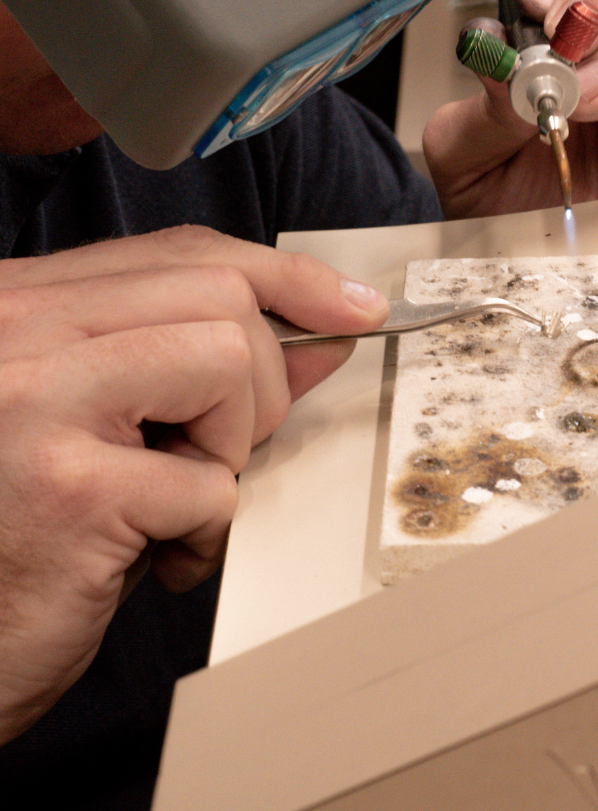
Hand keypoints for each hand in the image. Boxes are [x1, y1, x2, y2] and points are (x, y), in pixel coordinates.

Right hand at [0, 226, 386, 742]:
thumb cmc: (26, 535)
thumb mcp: (111, 425)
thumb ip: (202, 366)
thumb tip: (319, 335)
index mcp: (24, 306)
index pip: (184, 253)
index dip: (286, 276)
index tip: (352, 306)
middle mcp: (18, 332)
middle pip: (220, 294)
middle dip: (261, 379)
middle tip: (219, 449)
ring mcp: (36, 400)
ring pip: (227, 362)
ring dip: (230, 446)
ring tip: (170, 499)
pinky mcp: (68, 487)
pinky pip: (212, 483)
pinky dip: (206, 531)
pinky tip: (151, 557)